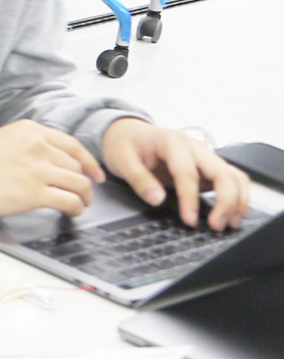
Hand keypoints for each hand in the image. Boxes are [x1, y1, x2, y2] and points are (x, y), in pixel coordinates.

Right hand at [0, 119, 100, 220]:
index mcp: (31, 131)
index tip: (95, 173)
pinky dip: (76, 208)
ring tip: (80, 204)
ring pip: (79, 184)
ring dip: (84, 197)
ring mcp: (36, 170)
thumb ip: (33, 143)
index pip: (73, 146)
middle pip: (77, 167)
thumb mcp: (6, 139)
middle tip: (81, 194)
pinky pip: (69, 201)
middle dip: (83, 183)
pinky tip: (72, 211)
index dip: (89, 162)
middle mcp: (37, 147)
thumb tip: (60, 160)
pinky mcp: (34, 193)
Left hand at [98, 118, 251, 230]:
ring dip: (237, 201)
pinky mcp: (209, 166)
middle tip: (217, 226)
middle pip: (223, 172)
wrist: (128, 132)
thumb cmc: (125, 144)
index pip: (188, 172)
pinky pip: (232, 180)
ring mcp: (205, 156)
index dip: (190, 198)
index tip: (190, 220)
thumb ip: (138, 179)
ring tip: (230, 223)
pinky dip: (237, 197)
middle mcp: (195, 147)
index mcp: (172, 142)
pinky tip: (232, 214)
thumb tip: (157, 200)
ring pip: (234, 176)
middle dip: (226, 201)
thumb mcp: (120, 160)